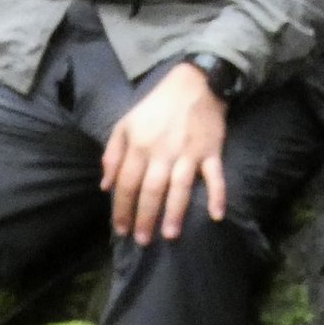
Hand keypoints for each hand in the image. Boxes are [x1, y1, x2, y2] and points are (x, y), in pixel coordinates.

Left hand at [103, 63, 228, 245]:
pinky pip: (215, 176)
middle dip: (145, 217)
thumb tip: (106, 186)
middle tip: (142, 240)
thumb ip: (112, 154)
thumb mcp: (125, 124)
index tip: (121, 229)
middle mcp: (162, 152)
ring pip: (180, 187)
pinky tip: (217, 216)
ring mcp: (189, 153)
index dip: (121, 208)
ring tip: (169, 235)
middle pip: (151, 190)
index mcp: (139, 145)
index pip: (126, 183)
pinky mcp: (211, 151)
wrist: (194, 84)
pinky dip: (217, 195)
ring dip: (175, 212)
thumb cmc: (156, 107)